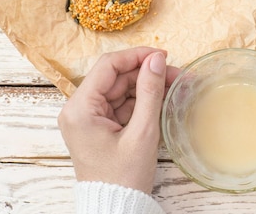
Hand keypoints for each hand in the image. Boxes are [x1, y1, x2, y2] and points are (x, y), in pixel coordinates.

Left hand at [58, 47, 179, 193]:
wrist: (116, 207)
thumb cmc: (124, 176)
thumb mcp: (142, 132)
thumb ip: (150, 92)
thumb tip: (156, 60)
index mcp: (80, 109)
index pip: (108, 66)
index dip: (137, 56)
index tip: (163, 56)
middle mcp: (79, 109)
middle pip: (115, 77)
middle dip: (146, 73)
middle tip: (177, 75)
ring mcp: (88, 118)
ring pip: (120, 89)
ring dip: (146, 86)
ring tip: (174, 87)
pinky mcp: (99, 126)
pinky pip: (121, 104)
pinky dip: (141, 101)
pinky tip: (162, 100)